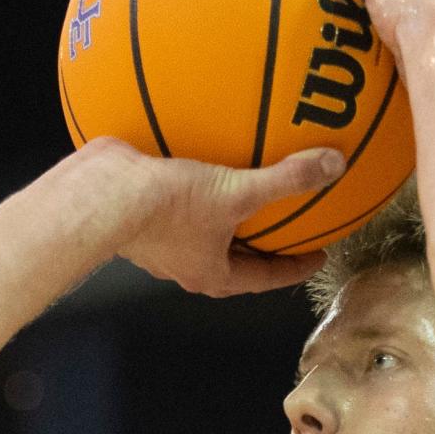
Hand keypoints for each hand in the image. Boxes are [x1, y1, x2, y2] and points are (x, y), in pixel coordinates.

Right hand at [96, 137, 346, 296]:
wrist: (101, 197)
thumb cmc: (166, 208)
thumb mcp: (236, 192)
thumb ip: (285, 180)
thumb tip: (333, 165)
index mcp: (211, 274)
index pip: (264, 278)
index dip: (294, 267)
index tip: (315, 255)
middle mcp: (185, 265)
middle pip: (234, 260)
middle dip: (260, 245)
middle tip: (288, 228)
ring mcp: (160, 242)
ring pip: (204, 232)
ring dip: (225, 216)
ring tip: (245, 190)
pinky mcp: (141, 214)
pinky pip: (176, 202)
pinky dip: (194, 185)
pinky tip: (201, 155)